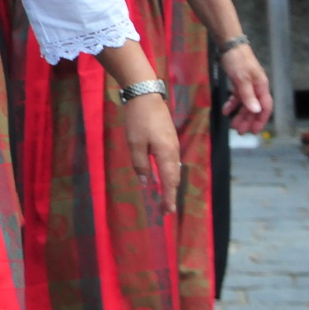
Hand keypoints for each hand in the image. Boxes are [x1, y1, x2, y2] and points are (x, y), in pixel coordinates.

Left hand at [121, 93, 181, 213]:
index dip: (168, 198)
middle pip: (174, 178)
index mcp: (166, 155)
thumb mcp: (134, 144)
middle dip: (169, 195)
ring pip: (174, 170)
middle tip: (164, 210)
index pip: (169, 182)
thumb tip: (145, 182)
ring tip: (164, 197)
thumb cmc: (139, 120)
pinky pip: (172, 162)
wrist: (147, 97)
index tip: (167, 212)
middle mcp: (174, 152)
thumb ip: (140, 164)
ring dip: (170, 185)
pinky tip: (164, 177)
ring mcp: (173, 145)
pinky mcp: (170, 140)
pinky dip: (169, 173)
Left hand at [219, 43, 272, 133]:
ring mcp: (248, 85)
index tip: (254, 131)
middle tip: (240, 132)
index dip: (260, 120)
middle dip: (248, 121)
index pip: (265, 108)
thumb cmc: (237, 60)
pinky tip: (225, 111)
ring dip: (240, 115)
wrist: (229, 45)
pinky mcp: (239, 82)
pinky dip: (232, 104)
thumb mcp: (242, 79)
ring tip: (232, 125)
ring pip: (246, 104)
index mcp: (261, 87)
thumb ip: (248, 95)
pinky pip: (238, 97)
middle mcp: (257, 87)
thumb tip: (256, 111)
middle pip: (255, 108)